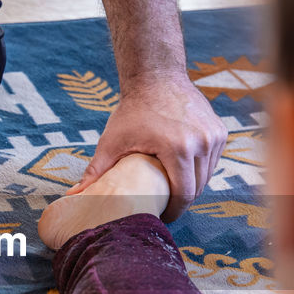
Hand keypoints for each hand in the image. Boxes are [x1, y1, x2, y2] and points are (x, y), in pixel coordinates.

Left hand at [71, 72, 226, 220]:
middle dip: (182, 201)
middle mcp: (202, 142)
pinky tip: (184, 171)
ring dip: (193, 186)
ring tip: (173, 190)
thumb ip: (95, 171)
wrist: (156, 77)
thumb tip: (73, 196)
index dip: (173, 211)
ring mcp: (214, 136)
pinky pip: (212, 161)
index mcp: (178, 148)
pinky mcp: (220, 132)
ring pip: (207, 176)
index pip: (183, 195)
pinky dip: (200, 170)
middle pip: (197, 188)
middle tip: (165, 206)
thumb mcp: (111, 142)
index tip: (161, 216)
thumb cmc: (132, 111)